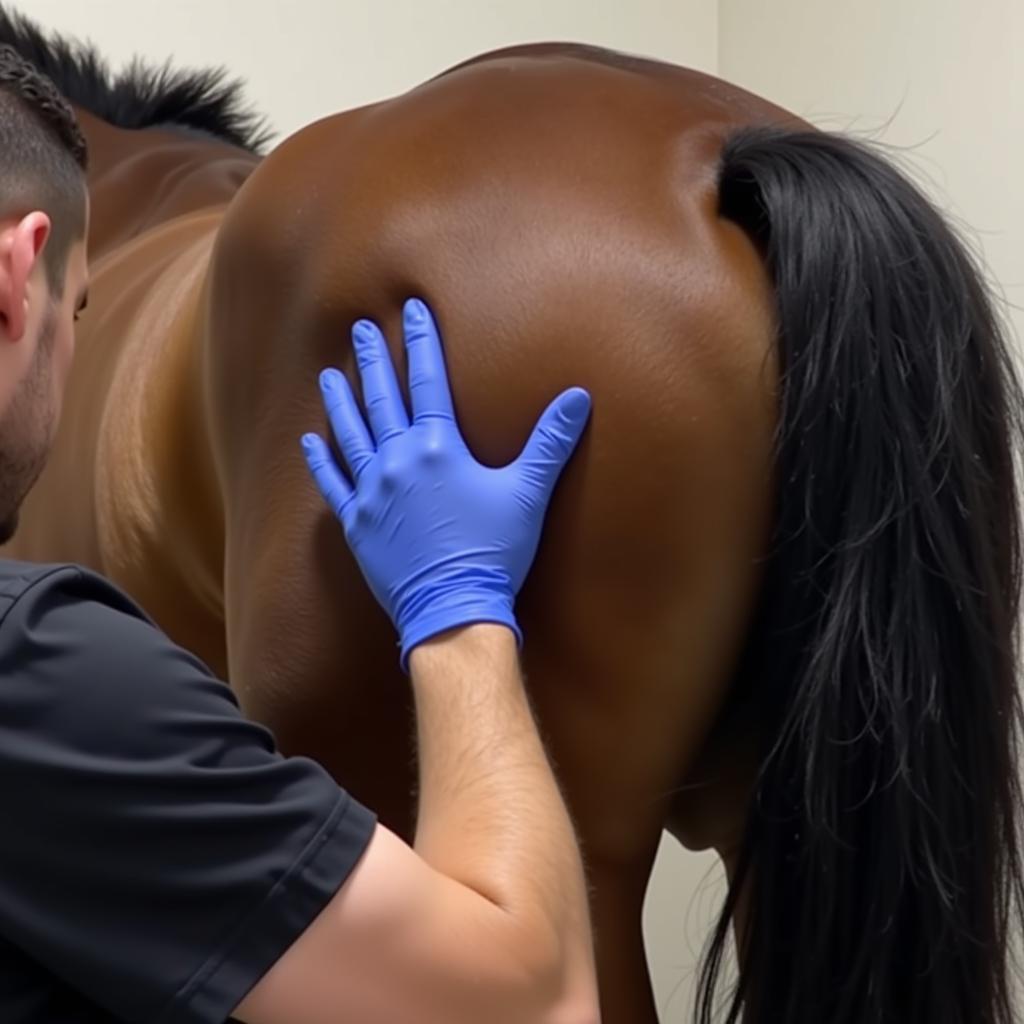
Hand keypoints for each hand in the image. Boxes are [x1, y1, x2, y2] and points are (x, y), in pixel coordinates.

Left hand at [301, 298, 590, 667]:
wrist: (453, 608)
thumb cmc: (494, 551)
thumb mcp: (528, 492)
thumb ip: (550, 442)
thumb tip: (579, 397)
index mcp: (438, 447)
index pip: (428, 381)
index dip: (422, 343)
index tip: (412, 310)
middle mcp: (398, 461)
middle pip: (382, 399)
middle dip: (374, 360)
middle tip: (361, 329)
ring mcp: (372, 492)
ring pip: (351, 433)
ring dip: (340, 401)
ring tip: (329, 374)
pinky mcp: (357, 523)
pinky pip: (333, 485)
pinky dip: (322, 461)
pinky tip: (311, 441)